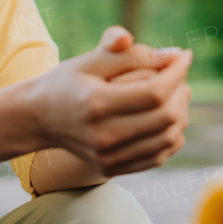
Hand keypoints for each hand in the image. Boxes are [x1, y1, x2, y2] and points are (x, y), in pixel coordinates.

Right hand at [25, 26, 191, 176]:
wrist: (39, 118)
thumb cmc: (67, 81)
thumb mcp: (91, 59)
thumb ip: (131, 54)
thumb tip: (175, 55)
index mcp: (96, 104)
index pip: (155, 92)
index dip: (177, 72)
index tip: (183, 56)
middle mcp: (103, 136)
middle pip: (166, 117)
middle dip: (181, 90)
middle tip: (178, 73)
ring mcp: (108, 158)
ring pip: (169, 139)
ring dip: (182, 112)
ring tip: (176, 91)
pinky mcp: (112, 169)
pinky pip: (159, 156)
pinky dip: (172, 134)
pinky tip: (167, 114)